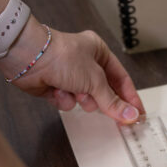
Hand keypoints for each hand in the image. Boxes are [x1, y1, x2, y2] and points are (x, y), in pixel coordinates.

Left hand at [0, 19, 144, 123]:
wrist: (28, 58)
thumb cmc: (61, 56)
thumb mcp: (95, 80)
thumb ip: (113, 101)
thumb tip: (130, 115)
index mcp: (99, 52)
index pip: (121, 79)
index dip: (130, 98)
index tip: (137, 114)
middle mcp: (85, 62)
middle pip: (104, 91)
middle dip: (101, 100)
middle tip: (110, 112)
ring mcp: (69, 75)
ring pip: (85, 99)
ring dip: (81, 99)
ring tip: (75, 92)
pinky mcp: (56, 86)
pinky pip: (68, 102)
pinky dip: (64, 99)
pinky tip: (58, 91)